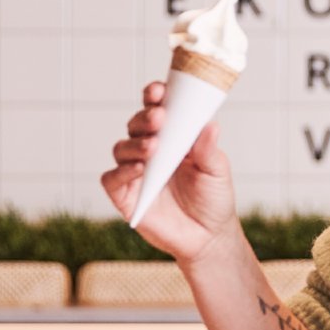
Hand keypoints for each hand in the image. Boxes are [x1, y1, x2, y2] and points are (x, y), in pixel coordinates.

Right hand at [101, 80, 238, 265]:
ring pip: (121, 148)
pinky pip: (112, 179)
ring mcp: (135, 173)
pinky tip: (140, 169)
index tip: (159, 91)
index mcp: (171, 137)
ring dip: (135, 143)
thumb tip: (210, 123)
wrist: (208, 238)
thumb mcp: (217, 170)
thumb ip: (209, 149)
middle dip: (144, 117)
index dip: (153, 96)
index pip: (155, 109)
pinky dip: (122, 171)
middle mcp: (149, 151)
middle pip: (135, 125)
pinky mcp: (125, 197)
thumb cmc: (213, 199)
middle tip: (160, 117)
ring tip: (154, 147)